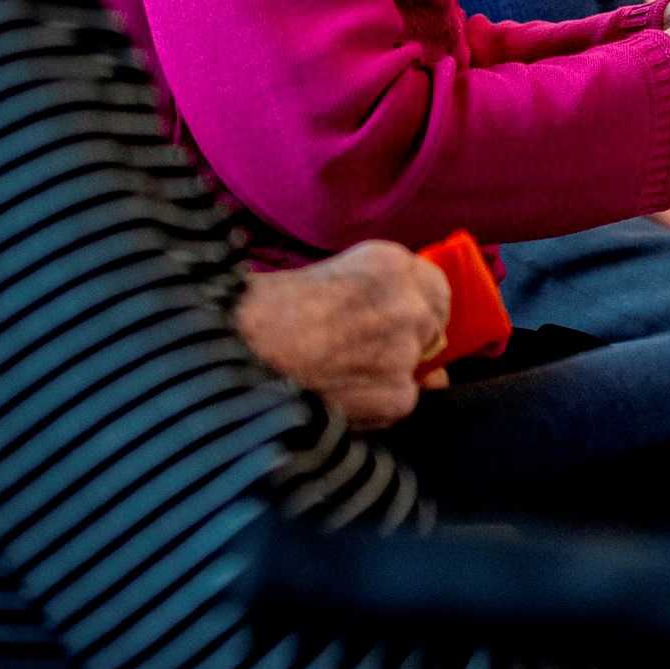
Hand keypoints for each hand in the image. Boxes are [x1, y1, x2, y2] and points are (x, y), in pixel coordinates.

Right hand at [234, 241, 452, 428]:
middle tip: (358, 351)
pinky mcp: (397, 395)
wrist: (233, 353)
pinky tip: (336, 398)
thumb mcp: (326, 275)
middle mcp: (409, 304)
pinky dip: (374, 405)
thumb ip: (374, 291)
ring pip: (414, 367)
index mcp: (391, 263)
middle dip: (404, 340)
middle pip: (430, 327)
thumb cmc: (264, 310)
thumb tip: (407, 319)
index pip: (436, 288)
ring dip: (386, 374)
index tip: (396, 321)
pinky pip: (399, 402)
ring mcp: (406, 351)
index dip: (417, 308)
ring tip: (336, 375)